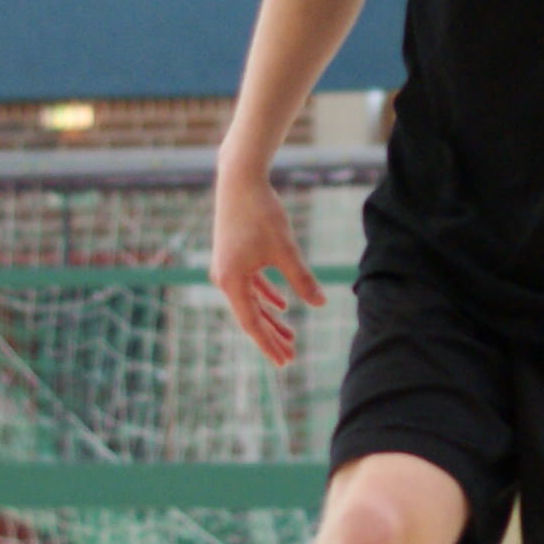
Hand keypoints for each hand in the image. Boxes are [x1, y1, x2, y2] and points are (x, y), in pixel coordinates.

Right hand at [212, 170, 322, 367]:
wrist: (240, 181)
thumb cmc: (262, 213)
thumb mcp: (286, 250)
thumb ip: (302, 279)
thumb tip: (320, 303)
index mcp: (232, 282)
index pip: (252, 323)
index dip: (269, 344)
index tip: (284, 362)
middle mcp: (223, 278)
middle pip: (250, 316)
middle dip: (271, 337)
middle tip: (290, 356)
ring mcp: (226, 268)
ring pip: (251, 302)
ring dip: (270, 318)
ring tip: (290, 335)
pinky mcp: (232, 257)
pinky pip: (249, 285)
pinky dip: (265, 296)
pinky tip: (282, 306)